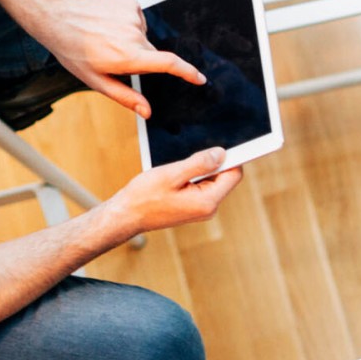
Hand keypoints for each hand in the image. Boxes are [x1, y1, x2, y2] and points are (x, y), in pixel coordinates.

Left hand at [24, 0, 204, 115]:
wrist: (57, 14)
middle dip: (138, 58)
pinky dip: (127, 24)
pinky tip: (109, 23)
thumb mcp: (95, 80)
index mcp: (127, 57)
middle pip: (151, 54)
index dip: (188, 72)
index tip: (199, 78)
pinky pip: (138, 21)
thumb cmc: (72, 49)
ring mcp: (134, 18)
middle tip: (111, 55)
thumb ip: (125, 97)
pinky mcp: (131, 4)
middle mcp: (134, 36)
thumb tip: (146, 111)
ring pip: (143, 38)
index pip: (168, 64)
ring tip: (105, 36)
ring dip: (130, 40)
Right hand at [104, 148, 243, 235]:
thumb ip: (199, 163)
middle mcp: (208, 208)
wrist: (126, 215)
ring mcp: (201, 209)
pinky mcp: (193, 206)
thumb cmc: (144, 197)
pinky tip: (176, 175)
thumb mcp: (171, 174)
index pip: (234, 175)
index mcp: (207, 201)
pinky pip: (201, 185)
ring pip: (211, 180)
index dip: (231, 157)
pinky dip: (192, 176)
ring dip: (199, 169)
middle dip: (212, 162)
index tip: (223, 143)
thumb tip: (221, 153)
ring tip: (178, 169)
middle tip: (190, 156)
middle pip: (224, 177)